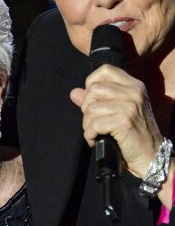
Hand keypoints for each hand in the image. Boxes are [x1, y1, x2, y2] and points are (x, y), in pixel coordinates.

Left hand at [70, 64, 162, 178]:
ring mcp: (130, 106)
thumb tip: (74, 92)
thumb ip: (95, 100)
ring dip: (87, 124)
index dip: (91, 83)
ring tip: (94, 132)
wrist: (152, 156)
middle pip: (93, 88)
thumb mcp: (118, 111)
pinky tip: (95, 140)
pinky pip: (94, 124)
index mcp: (134, 85)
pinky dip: (90, 134)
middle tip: (92, 121)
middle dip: (86, 107)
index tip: (92, 100)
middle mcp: (134, 92)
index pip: (105, 70)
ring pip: (91, 108)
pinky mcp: (124, 121)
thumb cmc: (133, 134)